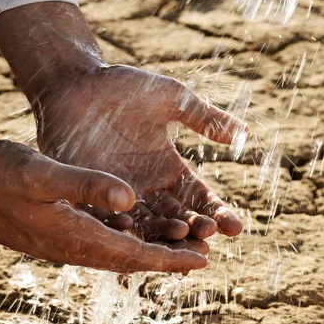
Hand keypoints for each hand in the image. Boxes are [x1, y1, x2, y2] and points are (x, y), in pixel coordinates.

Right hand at [0, 140, 207, 272]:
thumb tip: (129, 198)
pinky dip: (126, 243)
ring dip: (150, 253)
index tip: (203, 260)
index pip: (135, 255)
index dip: (171, 259)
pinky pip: (100, 246)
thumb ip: (86, 184)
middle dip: (168, 260)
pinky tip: (133, 232)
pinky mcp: (56, 234)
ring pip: (118, 255)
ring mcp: (63, 243)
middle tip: (203, 256)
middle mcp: (73, 247)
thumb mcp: (43, 172)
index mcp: (75, 235)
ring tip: (179, 246)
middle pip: (131, 261)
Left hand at [35, 64, 246, 239]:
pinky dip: (119, 226)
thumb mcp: (172, 99)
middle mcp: (146, 186)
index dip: (217, 212)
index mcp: (168, 168)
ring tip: (180, 242)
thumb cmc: (124, 86)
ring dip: (163, 235)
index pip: (198, 197)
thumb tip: (247, 133)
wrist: (76, 80)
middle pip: (176, 217)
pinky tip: (132, 234)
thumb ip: (205, 118)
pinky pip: (105, 216)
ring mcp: (117, 192)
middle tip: (208, 240)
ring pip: (145, 224)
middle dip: (194, 230)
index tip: (235, 227)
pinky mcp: (89, 193)